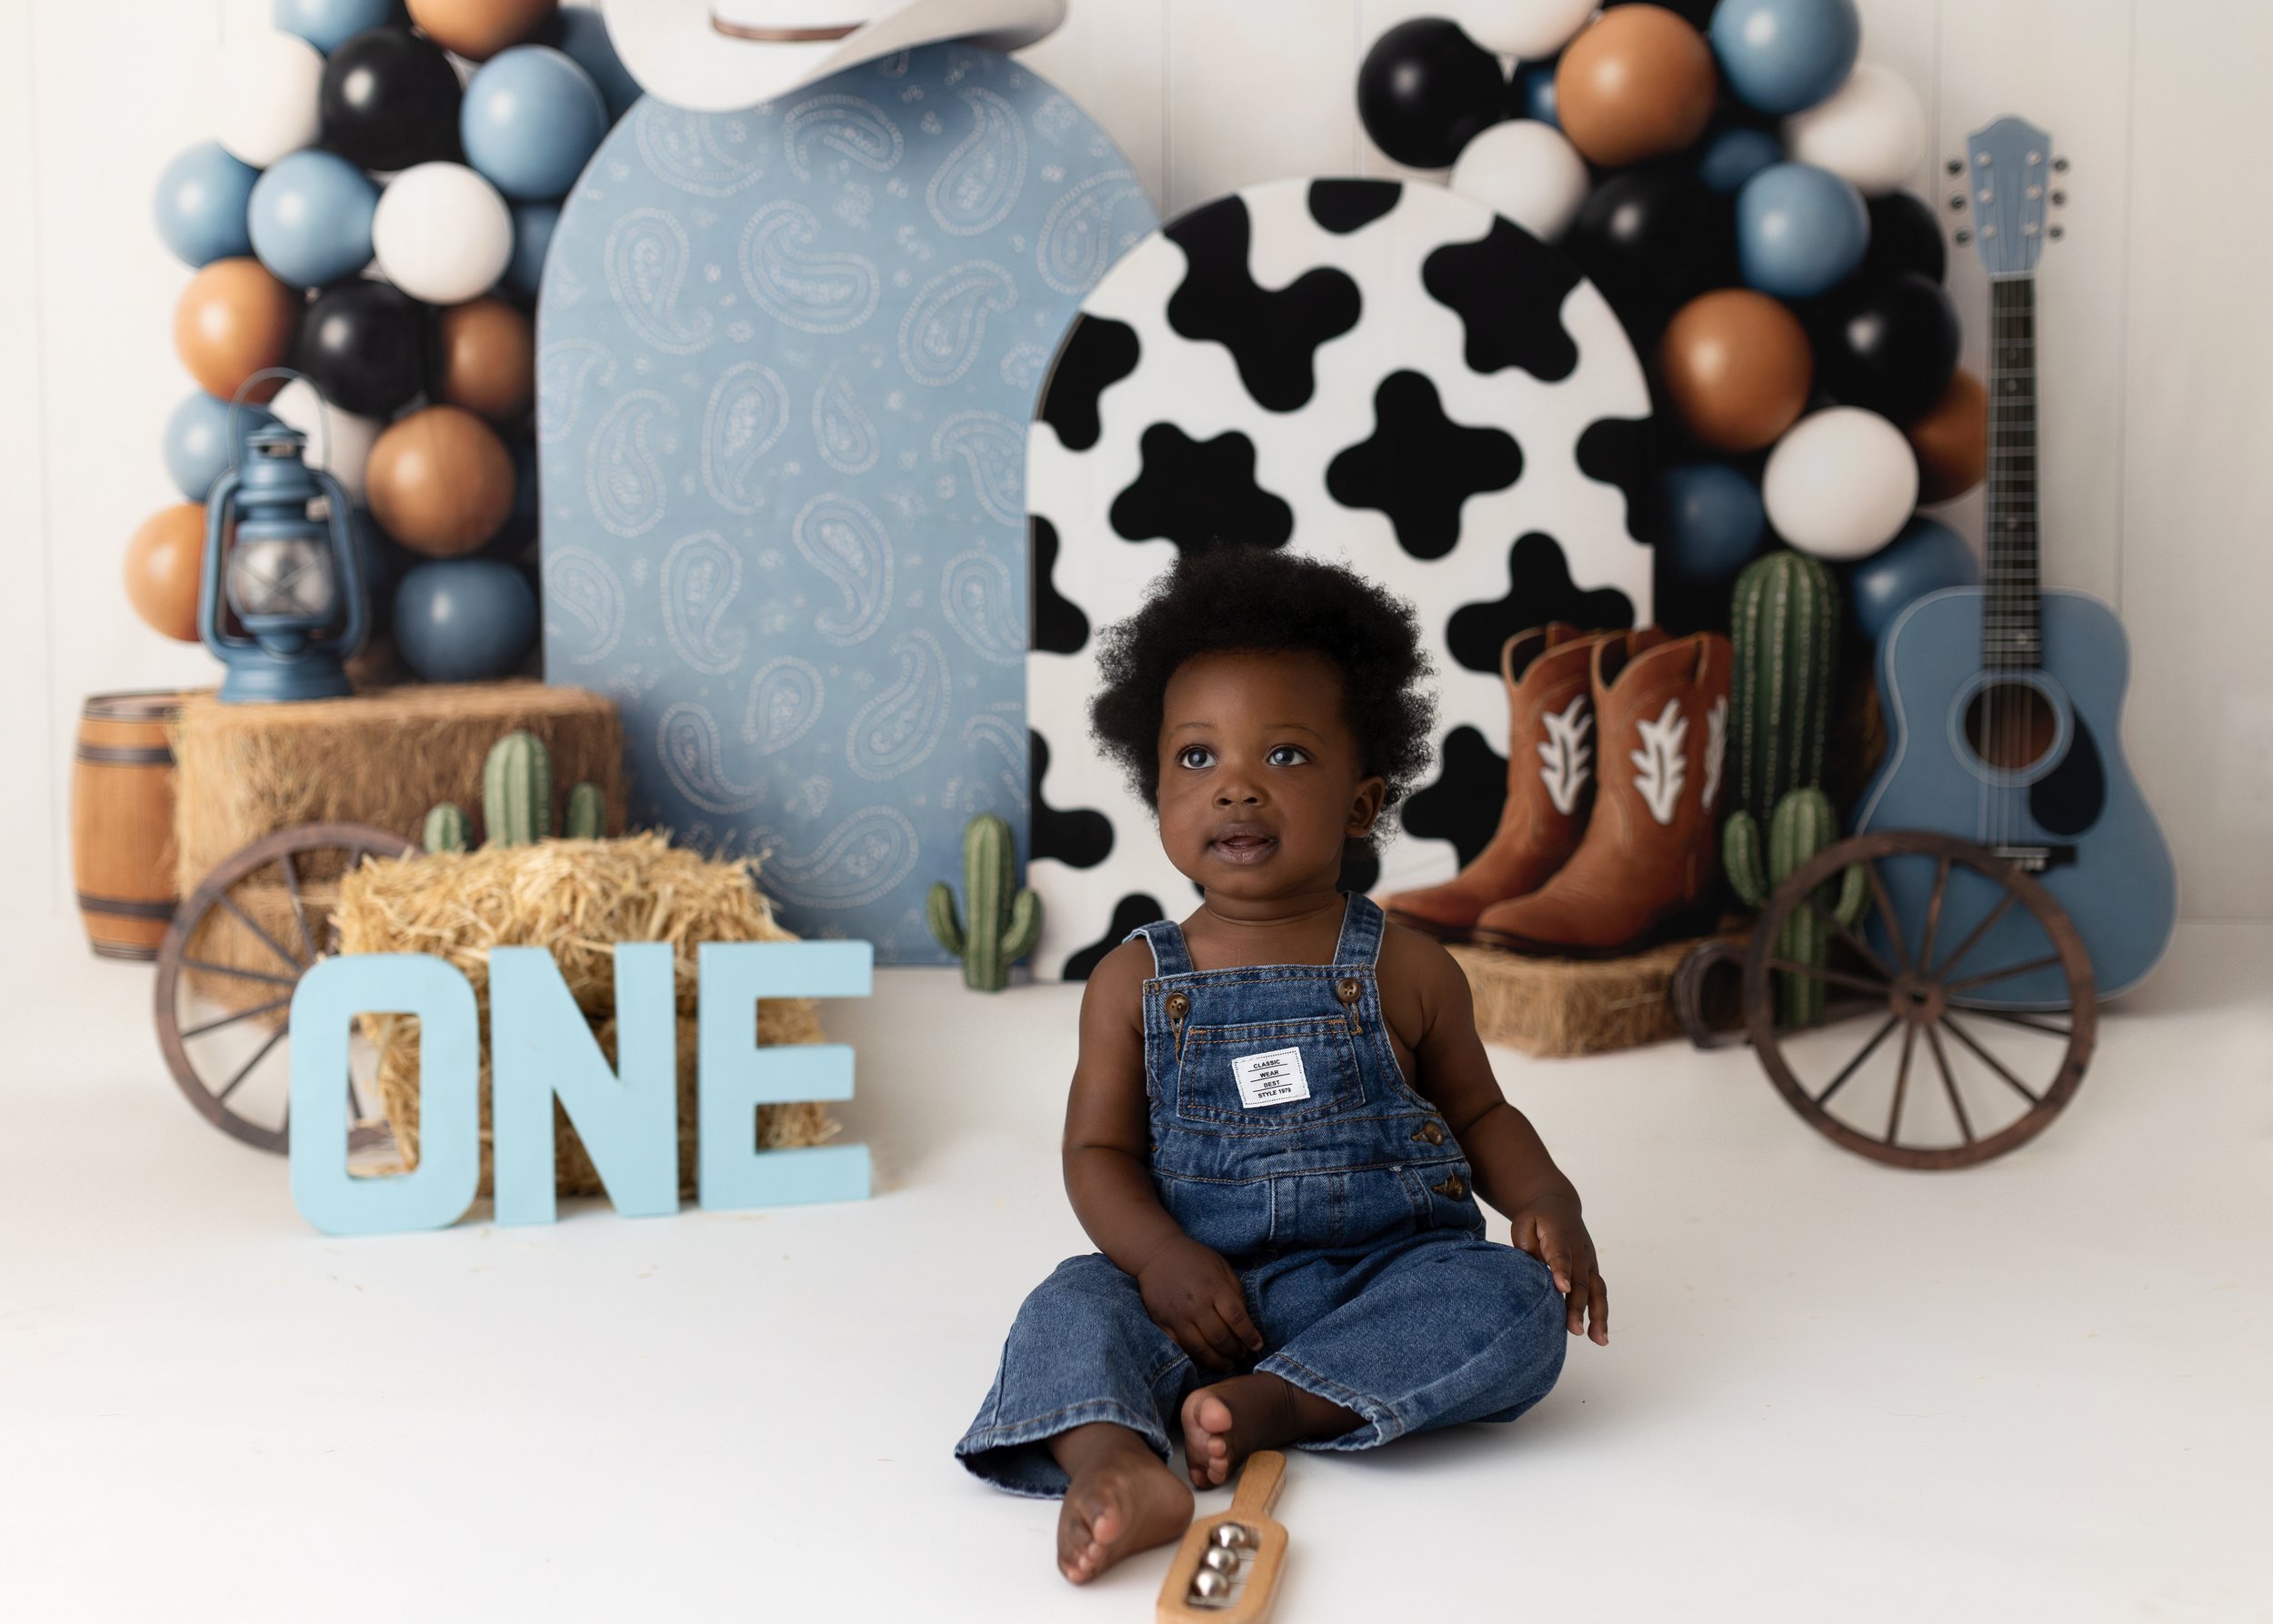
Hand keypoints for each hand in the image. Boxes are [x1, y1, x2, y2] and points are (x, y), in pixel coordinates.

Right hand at [1135, 1236, 1265, 1371]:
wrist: (1156, 1253)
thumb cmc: (1194, 1259)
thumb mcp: (1222, 1266)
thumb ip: (1235, 1291)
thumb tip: (1245, 1320)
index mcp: (1214, 1287)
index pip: (1237, 1318)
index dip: (1249, 1336)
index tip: (1257, 1345)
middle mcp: (1196, 1304)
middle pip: (1220, 1338)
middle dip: (1235, 1351)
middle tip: (1242, 1355)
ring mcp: (1177, 1316)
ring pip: (1200, 1349)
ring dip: (1217, 1361)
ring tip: (1227, 1364)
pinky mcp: (1162, 1323)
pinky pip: (1179, 1347)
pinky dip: (1194, 1357)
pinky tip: (1204, 1359)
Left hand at [1509, 1192, 1607, 1345]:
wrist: (1559, 1206)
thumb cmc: (1537, 1219)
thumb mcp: (1524, 1224)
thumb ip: (1526, 1247)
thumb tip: (1531, 1275)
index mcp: (1559, 1236)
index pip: (1560, 1255)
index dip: (1562, 1271)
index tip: (1562, 1288)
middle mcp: (1579, 1251)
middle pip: (1580, 1280)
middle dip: (1578, 1306)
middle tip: (1574, 1328)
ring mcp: (1589, 1262)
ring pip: (1596, 1290)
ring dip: (1598, 1315)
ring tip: (1598, 1339)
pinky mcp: (1592, 1271)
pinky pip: (1599, 1294)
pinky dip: (1601, 1315)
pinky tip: (1599, 1337)